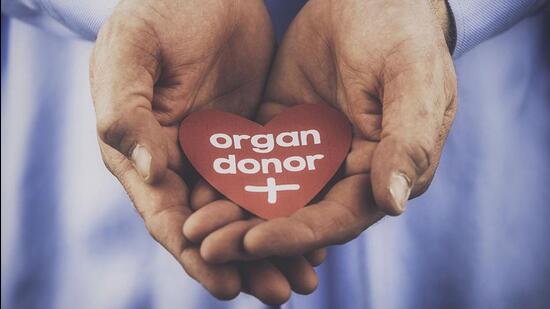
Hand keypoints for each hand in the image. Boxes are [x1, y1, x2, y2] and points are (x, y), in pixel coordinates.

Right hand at [90, 0, 319, 302]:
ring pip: (245, 209)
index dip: (194, 252)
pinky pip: (270, 179)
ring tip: (305, 277)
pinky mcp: (248, 138)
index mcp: (139, 151)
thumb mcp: (133, 51)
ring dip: (272, 242)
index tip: (225, 284)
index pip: (165, 214)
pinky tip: (316, 227)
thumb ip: (126, 110)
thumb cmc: (157, 11)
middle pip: (210, 223)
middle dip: (243, 259)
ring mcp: (215, 152)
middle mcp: (177, 161)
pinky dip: (288, 205)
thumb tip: (149, 170)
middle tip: (279, 293)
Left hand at [183, 0, 456, 259]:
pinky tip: (194, 187)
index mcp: (378, 171)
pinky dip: (224, 174)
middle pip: (294, 214)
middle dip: (251, 232)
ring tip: (192, 225)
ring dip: (231, 211)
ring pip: (266, 192)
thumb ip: (409, 141)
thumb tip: (394, 203)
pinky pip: (250, 157)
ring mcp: (307, 151)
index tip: (254, 241)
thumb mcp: (413, 80)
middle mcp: (341, 171)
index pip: (336, 216)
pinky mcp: (280, 129)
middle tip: (206, 246)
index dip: (297, 233)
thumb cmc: (401, 33)